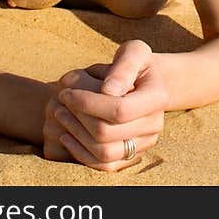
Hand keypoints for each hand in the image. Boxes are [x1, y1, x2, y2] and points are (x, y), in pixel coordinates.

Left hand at [48, 41, 168, 171]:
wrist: (145, 83)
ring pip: (104, 153)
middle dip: (78, 117)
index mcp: (157, 98)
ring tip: (61, 113)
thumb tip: (109, 90)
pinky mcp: (131, 155)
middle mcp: (154, 125)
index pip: (119, 110)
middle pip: (107, 133)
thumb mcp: (133, 52)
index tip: (66, 91)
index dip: (88, 103)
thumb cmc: (134, 64)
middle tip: (61, 99)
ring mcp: (144, 143)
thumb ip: (124, 66)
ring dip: (76, 134)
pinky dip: (80, 153)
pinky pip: (104, 165)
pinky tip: (66, 134)